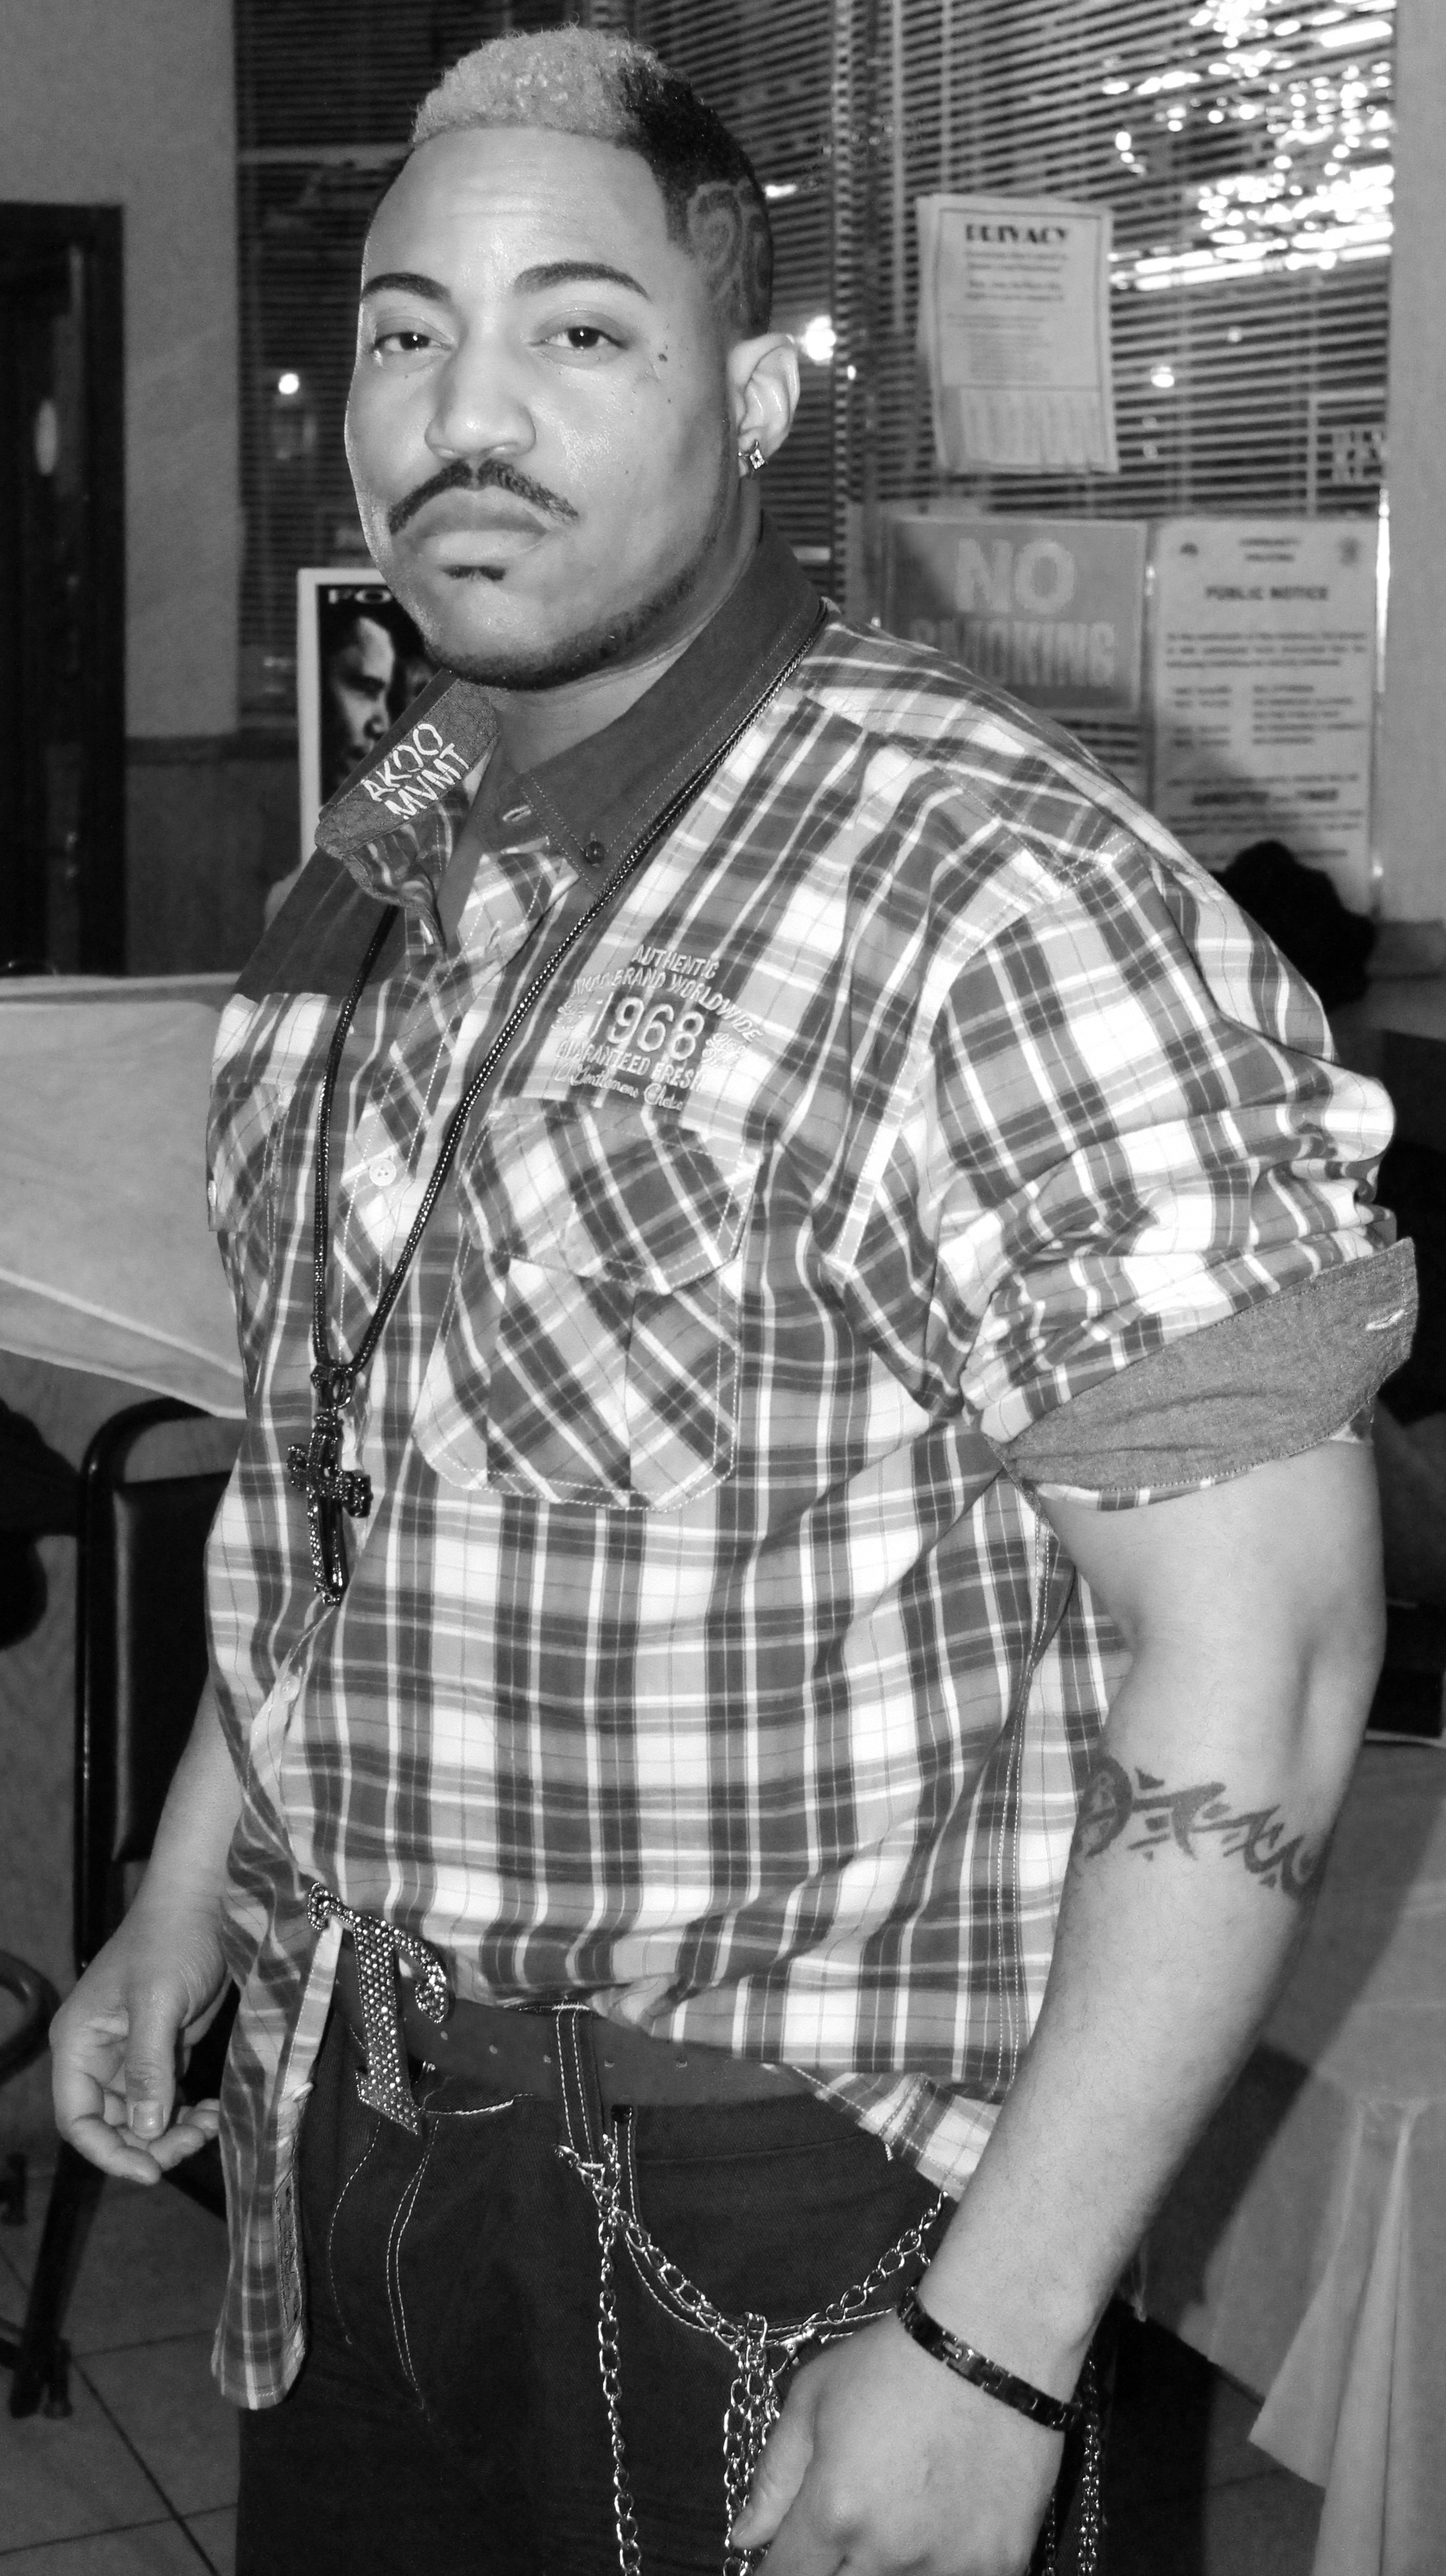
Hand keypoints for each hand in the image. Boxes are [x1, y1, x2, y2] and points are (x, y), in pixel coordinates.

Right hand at [50, 1898, 229, 2185]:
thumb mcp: (156, 2003)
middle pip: (111, 2125)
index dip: (108, 2152)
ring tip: (210, 2124)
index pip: (78, 2119)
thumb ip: (147, 2068)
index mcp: (79, 2044)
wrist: (206, 1900)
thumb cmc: (171, 1940)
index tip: (150, 2172)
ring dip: (172, 2132)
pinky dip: (187, 2112)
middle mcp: (99, 2054)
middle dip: (149, 2144)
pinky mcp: (164, 2047)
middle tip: (194, 2143)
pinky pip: (167, 2097)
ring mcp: (132, 2052)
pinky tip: (213, 2111)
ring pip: (142, 2117)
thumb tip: (144, 2132)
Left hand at [730, 2314, 1061, 2575]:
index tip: (788, 2555)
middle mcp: (888, 2552)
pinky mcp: (1002, 2566)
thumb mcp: (814, 2397)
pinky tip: (945, 2521)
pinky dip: (941, 2564)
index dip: (778, 2571)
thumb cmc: (893, 2360)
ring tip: (900, 2513)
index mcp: (835, 2511)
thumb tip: (744, 2540)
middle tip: (847, 2524)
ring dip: (886, 2566)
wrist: (996, 2341)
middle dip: (831, 2567)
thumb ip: (775, 2477)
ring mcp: (949, 2566)